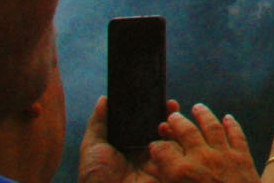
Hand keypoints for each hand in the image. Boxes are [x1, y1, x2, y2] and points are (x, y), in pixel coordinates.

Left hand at [82, 97, 259, 182]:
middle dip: (168, 115)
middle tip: (170, 104)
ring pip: (173, 138)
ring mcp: (158, 161)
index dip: (153, 109)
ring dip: (175, 126)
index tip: (158, 98)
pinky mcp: (167, 170)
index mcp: (129, 144)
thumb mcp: (93, 146)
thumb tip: (104, 99)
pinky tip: (173, 134)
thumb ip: (98, 123)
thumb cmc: (95, 176)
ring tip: (170, 119)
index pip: (145, 123)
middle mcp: (145, 151)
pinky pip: (178, 154)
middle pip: (162, 128)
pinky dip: (180, 142)